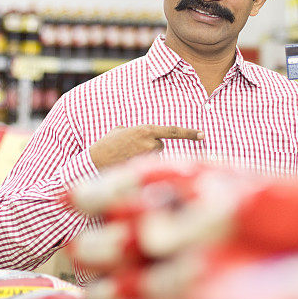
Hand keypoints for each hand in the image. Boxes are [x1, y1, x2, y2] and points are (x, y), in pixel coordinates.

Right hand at [89, 125, 204, 169]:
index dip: (189, 133)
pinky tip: (126, 164)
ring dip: (144, 157)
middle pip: (160, 146)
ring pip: (153, 157)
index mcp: (145, 130)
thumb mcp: (120, 130)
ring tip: (126, 157)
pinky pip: (147, 166)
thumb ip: (136, 130)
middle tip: (131, 149)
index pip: (173, 131)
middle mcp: (149, 143)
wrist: (95, 160)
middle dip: (149, 148)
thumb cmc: (106, 144)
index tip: (203, 135)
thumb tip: (143, 135)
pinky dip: (139, 165)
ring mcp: (147, 157)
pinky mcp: (143, 168)